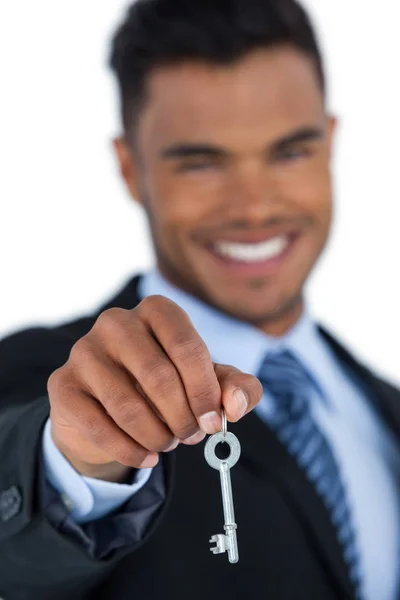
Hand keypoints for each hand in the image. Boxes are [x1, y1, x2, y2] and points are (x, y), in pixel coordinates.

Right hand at [47, 296, 262, 480]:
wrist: (109, 406)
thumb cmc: (165, 386)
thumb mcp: (207, 383)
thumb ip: (235, 388)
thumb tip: (236, 407)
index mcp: (157, 311)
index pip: (187, 346)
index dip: (205, 390)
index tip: (214, 422)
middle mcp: (116, 322)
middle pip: (159, 377)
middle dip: (183, 418)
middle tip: (191, 436)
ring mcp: (84, 351)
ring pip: (128, 406)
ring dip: (157, 437)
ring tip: (167, 443)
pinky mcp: (62, 384)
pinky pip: (100, 427)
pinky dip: (130, 451)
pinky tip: (145, 456)